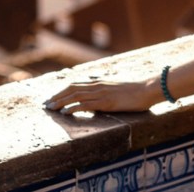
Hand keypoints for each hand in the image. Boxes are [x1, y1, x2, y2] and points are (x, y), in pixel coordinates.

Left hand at [43, 79, 158, 114]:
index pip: (75, 84)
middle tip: (46, 105)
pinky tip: (65, 112)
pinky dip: (72, 108)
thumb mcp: (117, 88)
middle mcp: (98, 85)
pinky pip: (85, 104)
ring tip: (51, 108)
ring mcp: (101, 93)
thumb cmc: (135, 90)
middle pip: (71, 89)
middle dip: (57, 96)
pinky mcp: (106, 102)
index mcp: (100, 82)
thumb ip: (106, 90)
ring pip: (75, 96)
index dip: (62, 91)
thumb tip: (97, 95)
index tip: (53, 97)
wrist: (147, 89)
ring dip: (61, 102)